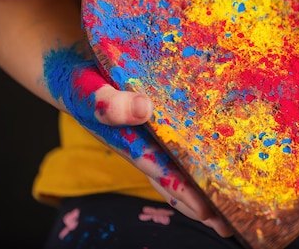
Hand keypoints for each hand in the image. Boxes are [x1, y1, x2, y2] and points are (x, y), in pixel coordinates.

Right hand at [43, 43, 232, 236]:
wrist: (70, 71)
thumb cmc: (78, 83)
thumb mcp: (88, 91)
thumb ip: (109, 104)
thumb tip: (145, 109)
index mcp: (128, 143)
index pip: (162, 172)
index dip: (184, 190)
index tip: (209, 211)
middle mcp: (140, 146)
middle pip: (173, 181)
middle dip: (199, 203)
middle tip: (229, 227)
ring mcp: (147, 137)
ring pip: (177, 168)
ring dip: (201, 187)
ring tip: (228, 211)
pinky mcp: (154, 123)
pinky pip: (178, 145)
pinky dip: (197, 158)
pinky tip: (216, 165)